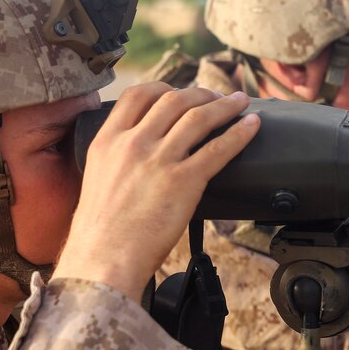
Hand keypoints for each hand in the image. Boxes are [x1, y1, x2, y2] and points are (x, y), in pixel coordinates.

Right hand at [53, 83, 258, 298]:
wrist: (103, 261)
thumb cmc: (100, 234)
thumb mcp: (97, 180)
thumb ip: (117, 161)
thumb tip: (137, 159)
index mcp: (108, 141)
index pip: (138, 95)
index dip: (164, 88)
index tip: (179, 92)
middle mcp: (133, 144)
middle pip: (174, 100)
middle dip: (201, 94)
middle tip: (217, 97)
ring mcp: (159, 160)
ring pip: (199, 117)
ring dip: (225, 105)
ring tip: (240, 103)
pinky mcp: (184, 181)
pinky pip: (218, 149)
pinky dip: (239, 133)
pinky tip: (251, 126)